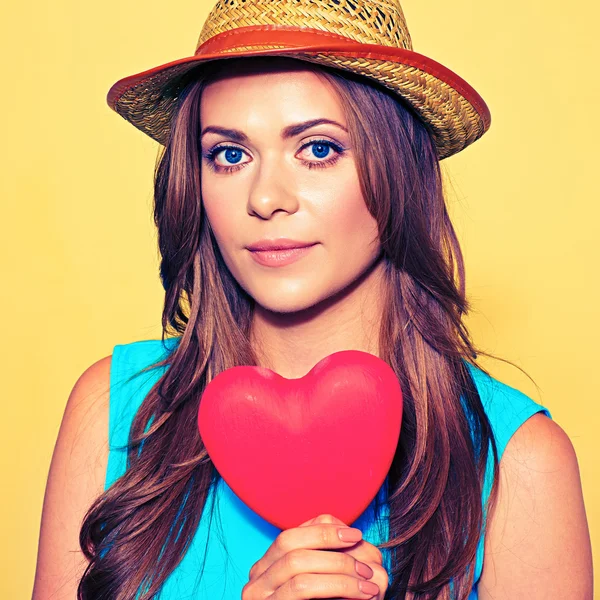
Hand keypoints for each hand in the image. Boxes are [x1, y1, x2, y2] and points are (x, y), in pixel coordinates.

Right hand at [241, 513, 383, 598]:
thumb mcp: (319, 586)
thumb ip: (324, 557)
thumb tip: (348, 531)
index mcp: (264, 569)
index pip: (290, 534)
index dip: (323, 530)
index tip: (356, 533)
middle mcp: (254, 581)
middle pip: (289, 543)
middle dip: (332, 546)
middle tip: (366, 561)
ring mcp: (258, 598)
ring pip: (297, 565)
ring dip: (340, 568)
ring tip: (369, 581)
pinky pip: (302, 589)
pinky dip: (337, 585)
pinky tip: (362, 593)